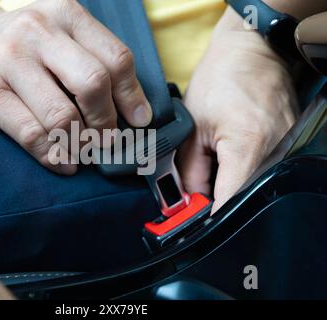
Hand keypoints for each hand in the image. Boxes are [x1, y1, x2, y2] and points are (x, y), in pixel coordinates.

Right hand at [0, 0, 151, 173]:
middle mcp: (37, 30)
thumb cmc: (29, 47)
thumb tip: (139, 116)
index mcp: (66, 14)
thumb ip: (99, 65)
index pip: (116, 59)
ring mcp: (8, 59)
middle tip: (106, 139)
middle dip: (105, 122)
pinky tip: (62, 162)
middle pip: (93, 85)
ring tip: (83, 152)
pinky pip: (32, 134)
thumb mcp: (64, 39)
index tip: (138, 122)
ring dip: (80, 144)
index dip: (133, 97)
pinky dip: (53, 156)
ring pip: (62, 116)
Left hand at [179, 8, 297, 212]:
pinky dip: (241, 166)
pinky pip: (262, 167)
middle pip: (242, 193)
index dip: (208, 212)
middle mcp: (274, 149)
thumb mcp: (193, 126)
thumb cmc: (220, 79)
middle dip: (215, 194)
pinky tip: (228, 150)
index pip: (229, 199)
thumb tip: (188, 199)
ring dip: (228, 178)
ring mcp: (286, 145)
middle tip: (195, 183)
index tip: (192, 215)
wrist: (250, 50)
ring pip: (251, 182)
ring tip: (213, 154)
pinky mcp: (288, 141)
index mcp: (248, 145)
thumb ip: (189, 169)